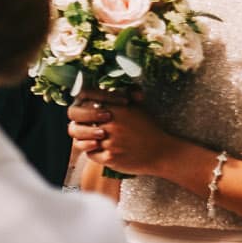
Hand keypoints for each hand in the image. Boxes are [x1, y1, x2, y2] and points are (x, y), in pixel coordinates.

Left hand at [67, 91, 199, 184]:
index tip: (87, 115)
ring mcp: (110, 142)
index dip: (83, 110)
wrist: (162, 152)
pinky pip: (90, 154)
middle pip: (79, 123)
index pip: (85, 106)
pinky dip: (94, 153)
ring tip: (93, 139)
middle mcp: (111, 125)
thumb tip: (112, 84)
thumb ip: (125, 95)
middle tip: (86, 128)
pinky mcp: (110, 158)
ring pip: (82, 140)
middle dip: (81, 126)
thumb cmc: (149, 129)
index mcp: (116, 110)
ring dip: (85, 140)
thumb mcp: (139, 108)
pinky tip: (102, 150)